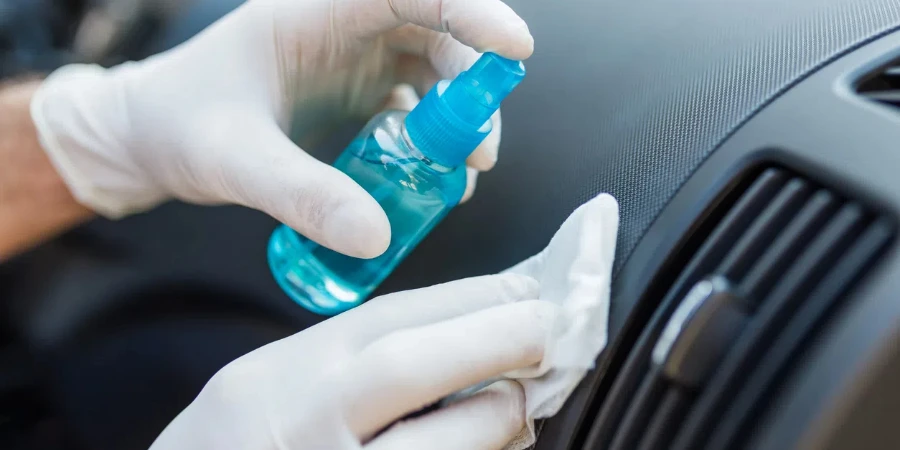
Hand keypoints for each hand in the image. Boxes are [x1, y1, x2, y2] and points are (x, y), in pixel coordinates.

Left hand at [31, 0, 533, 257]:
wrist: (147, 140)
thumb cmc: (177, 127)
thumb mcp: (235, 160)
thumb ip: (302, 195)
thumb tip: (377, 237)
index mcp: (314, 13)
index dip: (470, 11)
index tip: (514, 49)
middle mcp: (344, 30)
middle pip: (438, 36)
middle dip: (472, 88)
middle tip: (477, 152)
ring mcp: (355, 64)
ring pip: (435, 75)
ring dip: (459, 121)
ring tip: (462, 175)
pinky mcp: (358, 99)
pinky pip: (416, 111)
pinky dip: (434, 144)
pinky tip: (434, 183)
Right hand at [149, 274, 560, 449]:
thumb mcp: (270, 385)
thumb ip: (346, 360)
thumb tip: (456, 334)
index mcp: (285, 375)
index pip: (387, 318)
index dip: (468, 298)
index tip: (522, 288)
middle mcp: (304, 423)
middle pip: (410, 365)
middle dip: (493, 339)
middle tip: (548, 330)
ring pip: (433, 444)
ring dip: (496, 418)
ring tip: (522, 403)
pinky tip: (489, 446)